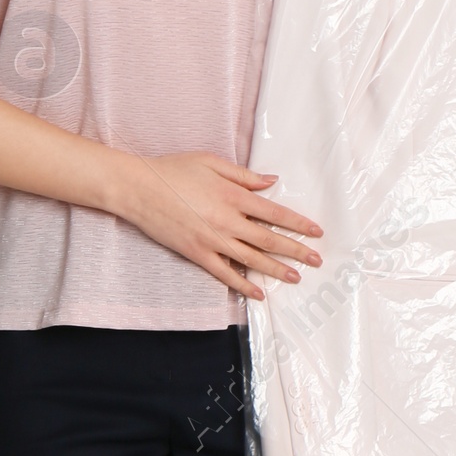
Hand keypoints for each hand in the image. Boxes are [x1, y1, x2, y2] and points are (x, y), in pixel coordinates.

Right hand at [115, 151, 322, 299]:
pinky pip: (224, 273)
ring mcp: (212, 239)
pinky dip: (242, 284)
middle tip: (317, 260)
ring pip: (252, 259)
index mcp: (233, 195)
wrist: (138, 188)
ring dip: (276, 270)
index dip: (298, 223)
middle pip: (269, 239)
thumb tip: (271, 181)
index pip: (275, 212)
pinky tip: (257, 293)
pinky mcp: (196, 253)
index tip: (316, 232)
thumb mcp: (211, 162)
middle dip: (296, 250)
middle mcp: (227, 220)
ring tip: (296, 277)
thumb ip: (244, 175)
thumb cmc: (173, 170)